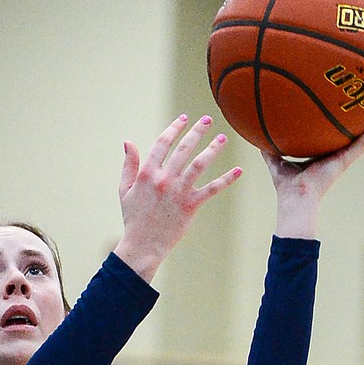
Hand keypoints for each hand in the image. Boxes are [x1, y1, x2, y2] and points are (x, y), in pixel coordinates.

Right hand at [113, 115, 241, 280]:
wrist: (143, 246)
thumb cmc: (134, 219)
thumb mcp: (125, 190)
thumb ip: (129, 165)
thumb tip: (128, 142)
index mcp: (148, 173)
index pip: (163, 143)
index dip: (174, 128)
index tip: (184, 118)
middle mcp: (164, 180)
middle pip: (184, 149)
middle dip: (197, 131)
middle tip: (208, 120)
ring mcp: (178, 192)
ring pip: (199, 164)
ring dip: (213, 149)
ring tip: (222, 138)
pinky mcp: (190, 206)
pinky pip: (211, 189)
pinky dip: (226, 180)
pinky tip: (238, 171)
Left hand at [264, 108, 363, 237]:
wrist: (295, 199)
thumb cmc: (286, 186)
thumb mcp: (277, 160)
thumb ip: (269, 148)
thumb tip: (258, 134)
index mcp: (323, 155)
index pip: (336, 136)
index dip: (343, 124)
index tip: (350, 110)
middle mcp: (336, 155)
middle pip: (354, 134)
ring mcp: (343, 157)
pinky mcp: (346, 160)